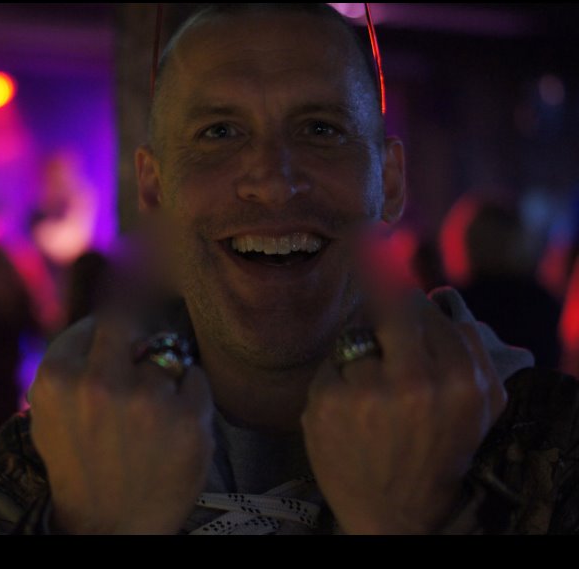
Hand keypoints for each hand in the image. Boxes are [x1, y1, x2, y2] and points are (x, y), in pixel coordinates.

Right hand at [28, 314, 214, 533]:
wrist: (110, 528)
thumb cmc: (79, 467)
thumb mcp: (48, 415)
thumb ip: (68, 366)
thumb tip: (99, 323)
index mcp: (58, 378)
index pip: (94, 323)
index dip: (107, 337)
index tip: (117, 352)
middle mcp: (99, 383)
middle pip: (127, 321)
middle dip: (134, 339)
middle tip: (139, 362)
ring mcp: (147, 400)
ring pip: (166, 354)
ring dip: (164, 377)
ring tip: (153, 416)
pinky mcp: (189, 419)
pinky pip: (196, 378)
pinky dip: (190, 395)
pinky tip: (174, 425)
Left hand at [301, 289, 506, 533]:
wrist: (394, 514)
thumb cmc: (438, 456)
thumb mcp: (479, 409)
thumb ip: (471, 350)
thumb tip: (440, 298)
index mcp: (458, 382)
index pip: (427, 310)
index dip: (408, 299)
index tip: (395, 289)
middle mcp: (412, 383)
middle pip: (389, 306)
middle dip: (381, 304)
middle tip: (375, 308)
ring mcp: (364, 392)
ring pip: (356, 334)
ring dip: (360, 349)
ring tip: (368, 383)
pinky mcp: (325, 402)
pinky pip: (330, 363)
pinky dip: (337, 376)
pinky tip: (348, 405)